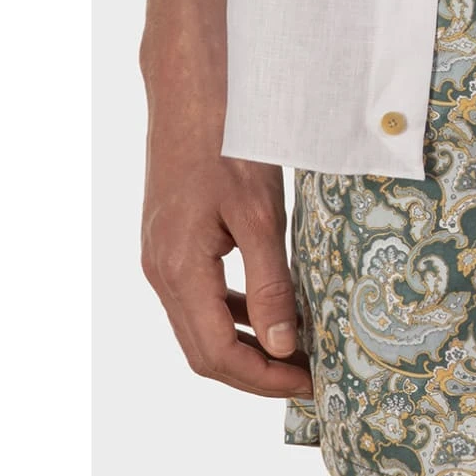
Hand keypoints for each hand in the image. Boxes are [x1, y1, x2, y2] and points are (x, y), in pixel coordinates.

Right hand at [138, 0, 310, 398]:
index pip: (218, 356)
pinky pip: (200, 299)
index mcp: (179, 271)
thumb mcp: (260, 214)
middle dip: (259, 374)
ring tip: (300, 353)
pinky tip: (272, 312)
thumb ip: (270, 286)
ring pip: (201, 328)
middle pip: (205, 352)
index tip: (313, 385)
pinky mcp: (172, 242)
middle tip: (313, 378)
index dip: (265, 380)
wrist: (194, 90)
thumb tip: (286, 348)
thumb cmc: (230, 142)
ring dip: (248, 348)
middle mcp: (161, 272)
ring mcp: (162, 257)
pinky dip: (236, 317)